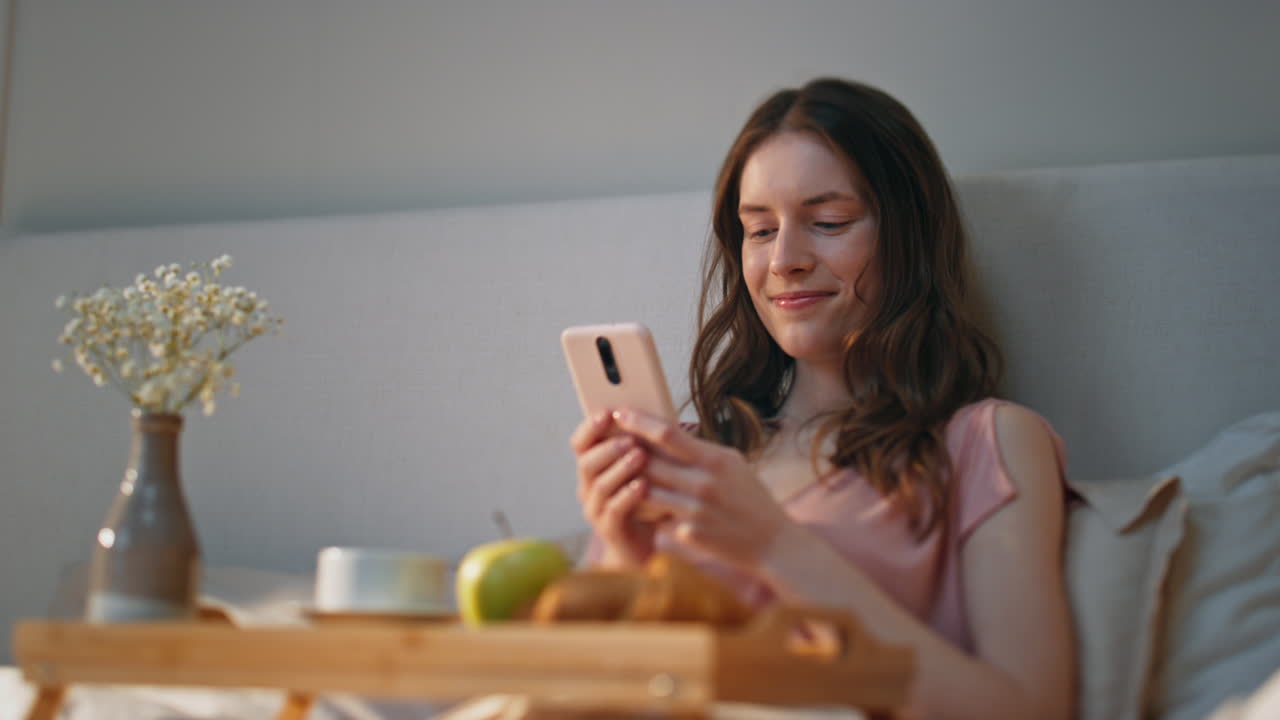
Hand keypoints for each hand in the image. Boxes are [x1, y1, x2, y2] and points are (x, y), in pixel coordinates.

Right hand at [570, 410, 658, 568]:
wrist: (643, 545)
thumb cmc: (645, 499)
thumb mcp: (642, 469)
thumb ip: (640, 446)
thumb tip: (652, 415)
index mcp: (592, 468)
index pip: (580, 444)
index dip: (590, 427)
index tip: (607, 413)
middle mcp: (587, 488)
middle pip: (586, 463)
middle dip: (608, 448)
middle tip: (630, 439)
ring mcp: (595, 510)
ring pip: (600, 486)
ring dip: (620, 469)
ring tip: (640, 457)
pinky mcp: (609, 530)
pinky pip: (614, 510)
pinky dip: (628, 496)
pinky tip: (643, 486)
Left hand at [611, 409, 793, 570]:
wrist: (772, 542)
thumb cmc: (750, 499)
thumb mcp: (732, 465)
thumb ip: (701, 450)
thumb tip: (666, 432)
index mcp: (715, 460)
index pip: (667, 434)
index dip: (639, 422)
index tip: (620, 413)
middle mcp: (703, 483)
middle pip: (649, 462)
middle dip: (626, 453)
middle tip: (612, 446)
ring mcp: (695, 511)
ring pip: (644, 492)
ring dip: (631, 485)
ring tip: (625, 479)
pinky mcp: (688, 535)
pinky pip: (655, 519)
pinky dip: (646, 513)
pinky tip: (643, 511)